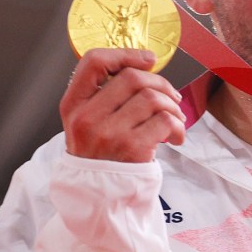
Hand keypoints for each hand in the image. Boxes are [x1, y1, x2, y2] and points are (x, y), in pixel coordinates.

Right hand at [60, 48, 185, 161]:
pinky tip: (176, 136)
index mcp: (73, 105)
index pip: (93, 62)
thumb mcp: (85, 123)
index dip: (125, 54)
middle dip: (160, 83)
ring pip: (152, 98)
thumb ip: (103, 96)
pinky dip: (177, 125)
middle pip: (132, 78)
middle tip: (171, 96)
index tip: (148, 60)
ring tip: (175, 118)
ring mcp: (110, 134)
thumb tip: (145, 67)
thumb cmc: (99, 155)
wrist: (99, 198)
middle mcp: (87, 118)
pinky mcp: (132, 149)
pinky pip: (164, 121)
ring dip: (172, 106)